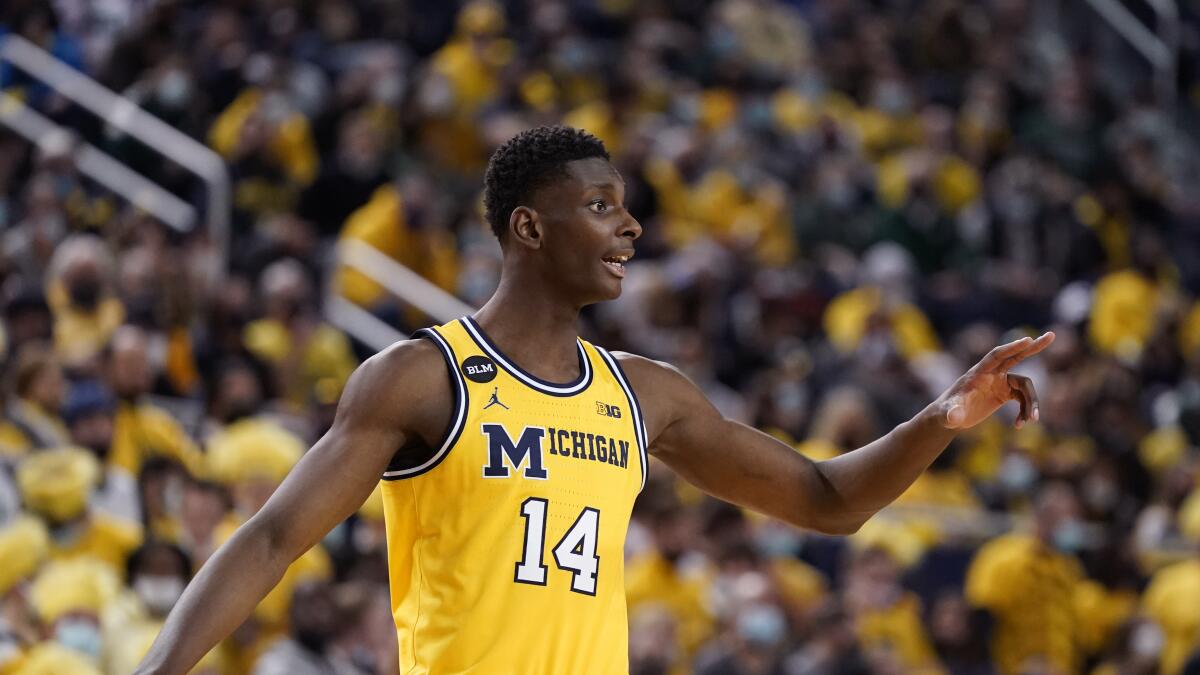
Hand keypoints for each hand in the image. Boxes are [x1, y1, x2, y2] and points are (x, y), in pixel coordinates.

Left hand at [936, 332, 1054, 429]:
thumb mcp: (948, 414)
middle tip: (1052, 335)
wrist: (950, 418)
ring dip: (1031, 403)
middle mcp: (991, 374)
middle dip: (1033, 347)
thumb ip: (951, 414)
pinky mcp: (1004, 393)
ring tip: (1030, 421)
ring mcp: (999, 382)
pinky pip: (1022, 398)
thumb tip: (953, 417)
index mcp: (978, 372)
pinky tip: (1019, 425)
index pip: (996, 355)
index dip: (1011, 347)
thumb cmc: (946, 413)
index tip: (1028, 340)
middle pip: (1015, 356)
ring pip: (1025, 387)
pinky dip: (1025, 411)